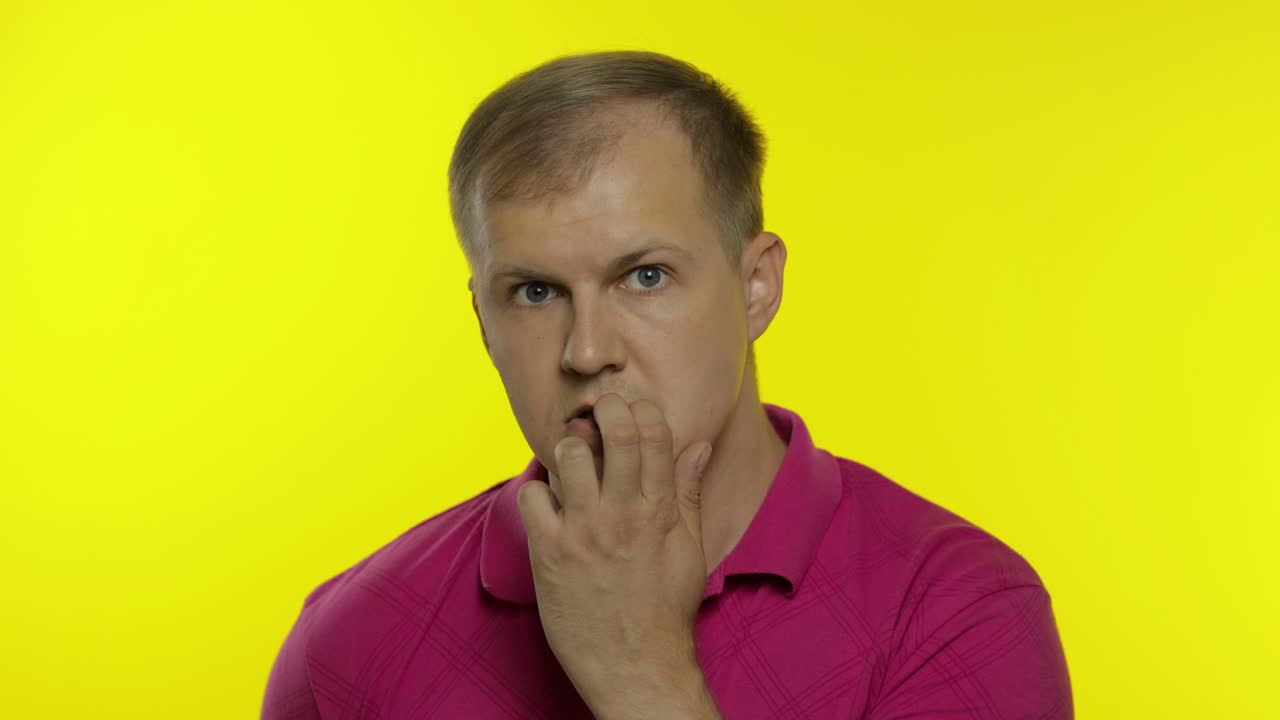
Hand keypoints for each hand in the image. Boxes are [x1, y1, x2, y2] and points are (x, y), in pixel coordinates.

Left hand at [516, 393, 716, 717]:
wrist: (635, 666)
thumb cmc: (665, 610)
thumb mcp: (690, 550)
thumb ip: (688, 493)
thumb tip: (697, 446)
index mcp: (660, 511)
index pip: (654, 435)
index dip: (641, 408)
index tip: (632, 405)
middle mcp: (623, 515)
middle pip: (614, 432)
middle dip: (606, 409)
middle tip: (599, 412)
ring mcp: (584, 532)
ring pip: (568, 454)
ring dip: (570, 447)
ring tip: (574, 461)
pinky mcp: (550, 553)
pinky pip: (533, 495)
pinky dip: (539, 490)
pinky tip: (552, 504)